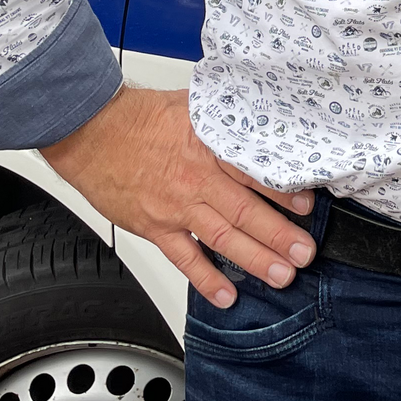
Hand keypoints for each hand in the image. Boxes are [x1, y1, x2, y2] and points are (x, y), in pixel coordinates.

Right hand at [41, 86, 317, 307]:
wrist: (93, 133)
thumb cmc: (140, 118)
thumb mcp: (193, 105)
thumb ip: (227, 116)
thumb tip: (260, 111)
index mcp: (210, 148)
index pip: (255, 172)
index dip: (283, 191)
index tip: (307, 204)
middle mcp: (197, 180)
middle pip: (246, 211)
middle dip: (279, 234)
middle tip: (305, 251)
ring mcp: (177, 207)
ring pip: (223, 238)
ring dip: (255, 259)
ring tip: (281, 275)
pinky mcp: (156, 227)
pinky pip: (184, 258)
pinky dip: (206, 279)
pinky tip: (226, 295)